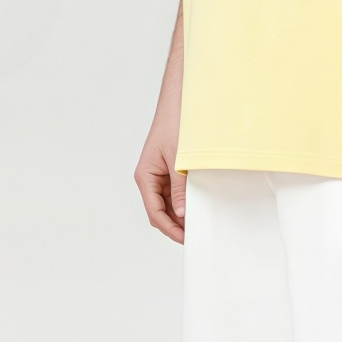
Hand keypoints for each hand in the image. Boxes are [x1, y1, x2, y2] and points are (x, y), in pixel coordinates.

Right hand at [134, 102, 186, 242]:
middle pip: (159, 211)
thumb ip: (179, 186)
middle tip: (193, 236)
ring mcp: (159, 175)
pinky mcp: (169, 171)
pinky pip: (174, 192)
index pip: (154, 211)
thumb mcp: (178, 159)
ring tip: (196, 224)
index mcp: (145, 176)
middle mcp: (150, 178)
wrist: (180, 103)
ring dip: (179, 215)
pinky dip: (183, 201)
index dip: (169, 228)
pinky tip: (196, 207)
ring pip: (167, 204)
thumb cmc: (174, 125)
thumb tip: (180, 213)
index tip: (184, 238)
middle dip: (174, 225)